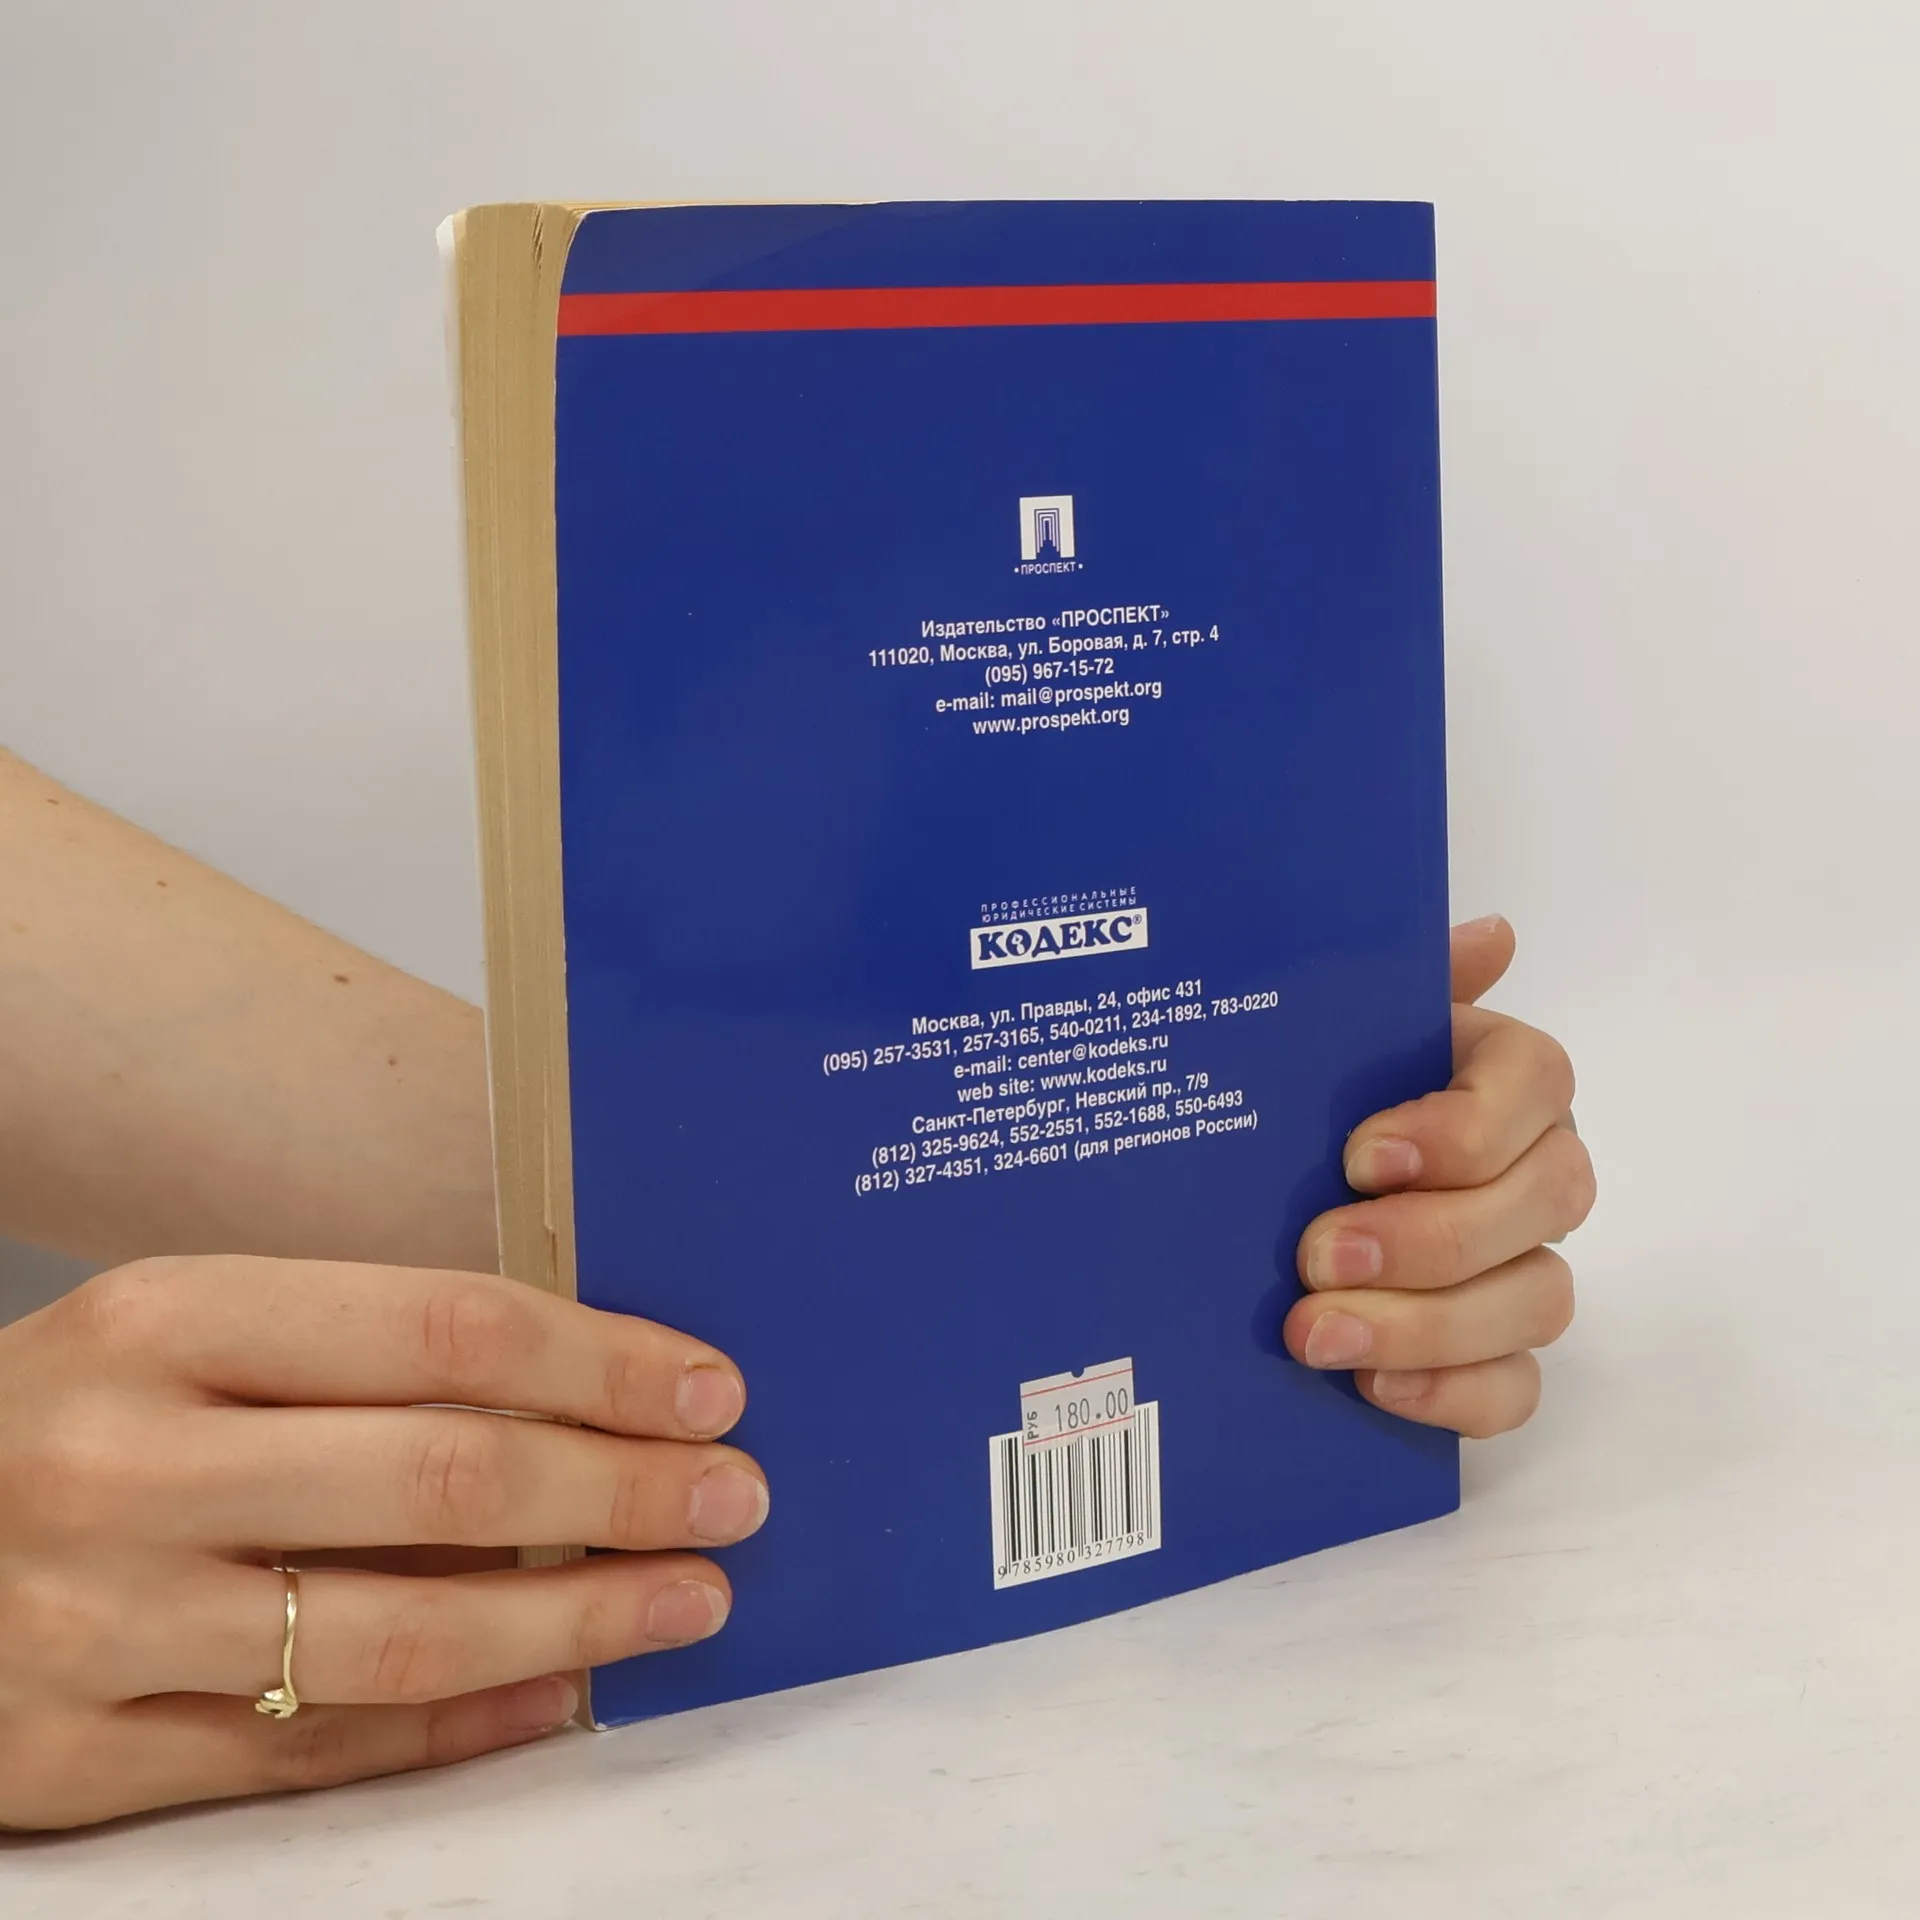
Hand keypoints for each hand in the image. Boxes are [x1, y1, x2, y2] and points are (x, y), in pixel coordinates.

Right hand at [0, 1257, 766, 1829]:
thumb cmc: (76, 1413)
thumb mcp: (184, 1334)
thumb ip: (358, 1357)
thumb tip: (586, 1393)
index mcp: (163, 1321)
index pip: (443, 1328)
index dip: (601, 1363)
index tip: (711, 1389)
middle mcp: (124, 1467)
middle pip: (442, 1480)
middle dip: (621, 1490)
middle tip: (735, 1495)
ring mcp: (93, 1624)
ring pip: (398, 1632)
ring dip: (577, 1618)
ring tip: (691, 1597)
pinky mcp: (70, 1760)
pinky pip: (315, 1752)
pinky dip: (463, 1722)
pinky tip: (563, 1692)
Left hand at [1284, 915, 1592, 1435]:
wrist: (1275, 1189)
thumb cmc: (1321, 1094)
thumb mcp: (1341, 1024)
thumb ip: (1408, 977)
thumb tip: (1491, 936)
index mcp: (1505, 1079)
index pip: (1540, 1084)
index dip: (1463, 1126)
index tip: (1360, 1155)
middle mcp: (1536, 1170)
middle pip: (1545, 1203)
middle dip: (1429, 1239)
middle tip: (1317, 1256)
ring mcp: (1526, 1266)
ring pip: (1537, 1302)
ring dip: (1426, 1326)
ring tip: (1316, 1334)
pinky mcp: (1497, 1353)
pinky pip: (1517, 1390)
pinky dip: (1452, 1395)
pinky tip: (1371, 1389)